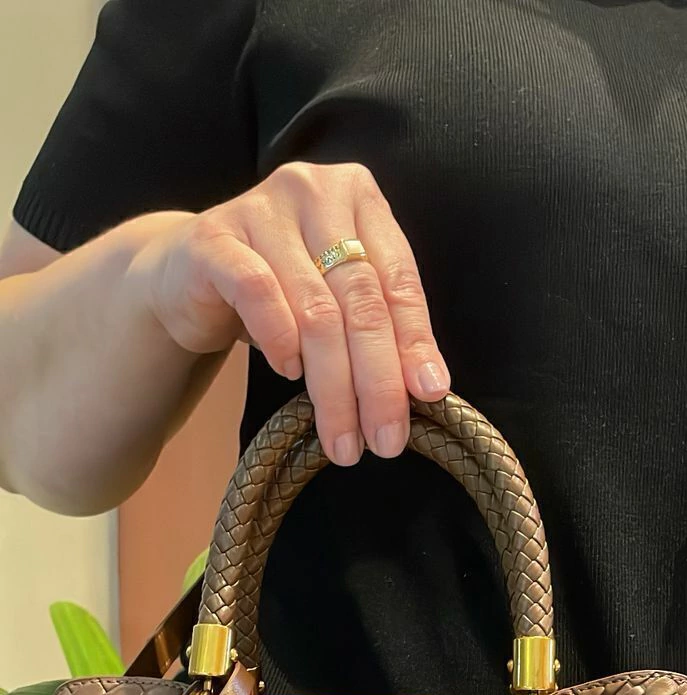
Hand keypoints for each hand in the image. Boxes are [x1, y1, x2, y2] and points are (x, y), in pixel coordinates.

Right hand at [130, 162, 450, 465]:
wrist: (185, 275)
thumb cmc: (277, 290)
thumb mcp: (337, 301)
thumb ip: (382, 327)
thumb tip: (428, 387)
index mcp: (357, 195)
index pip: (399, 278)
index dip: (415, 342)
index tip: (429, 397)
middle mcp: (313, 191)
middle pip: (361, 299)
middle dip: (377, 379)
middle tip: (385, 438)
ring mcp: (260, 209)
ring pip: (315, 309)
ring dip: (333, 385)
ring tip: (343, 437)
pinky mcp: (213, 238)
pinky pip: (257, 292)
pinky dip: (280, 339)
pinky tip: (290, 374)